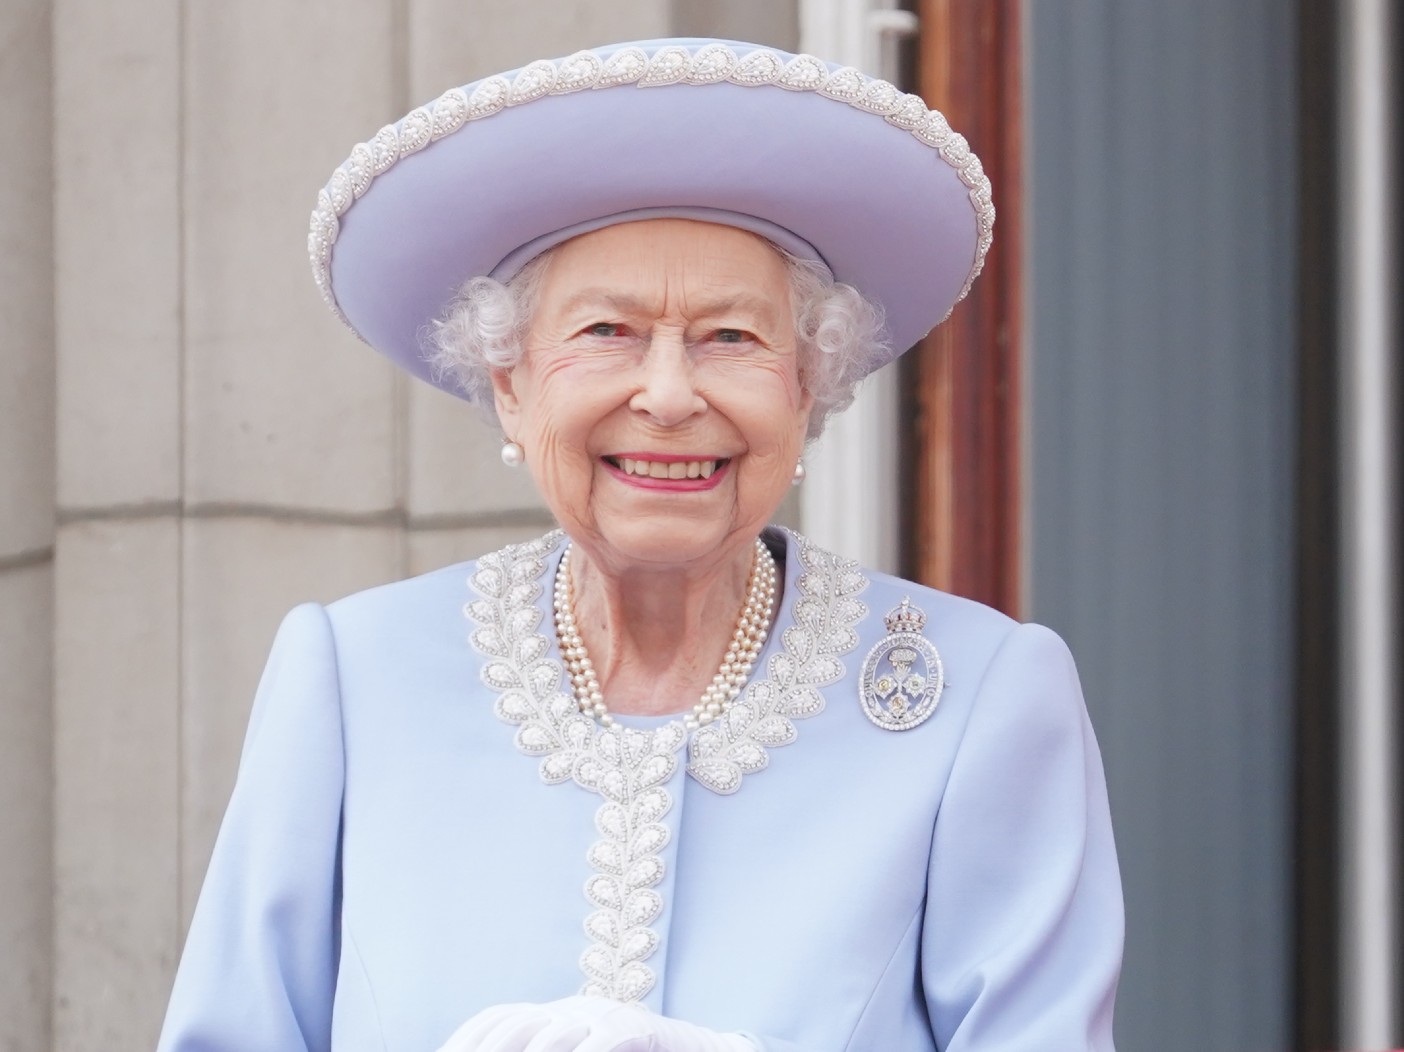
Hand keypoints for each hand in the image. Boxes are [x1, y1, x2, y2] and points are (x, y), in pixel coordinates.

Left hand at [435, 995, 756, 1051]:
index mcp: (552, 1014)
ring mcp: (603, 1015)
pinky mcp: (635, 1026)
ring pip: (553, 1033)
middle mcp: (572, 1008)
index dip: (465, 1037)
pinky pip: (604, 1039)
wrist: (694, 1047)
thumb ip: (549, 1051)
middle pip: (515, 1024)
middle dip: (484, 1050)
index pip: (497, 1017)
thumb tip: (495, 1051)